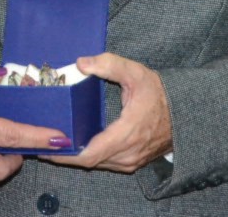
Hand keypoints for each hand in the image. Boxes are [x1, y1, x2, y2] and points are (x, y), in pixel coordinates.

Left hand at [46, 53, 171, 172]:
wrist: (186, 113)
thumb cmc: (159, 93)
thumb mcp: (135, 72)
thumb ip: (108, 64)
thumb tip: (80, 63)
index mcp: (127, 133)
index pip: (90, 154)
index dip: (66, 154)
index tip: (46, 146)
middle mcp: (128, 154)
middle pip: (89, 161)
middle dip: (65, 154)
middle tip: (41, 142)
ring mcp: (131, 162)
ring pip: (97, 164)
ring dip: (76, 156)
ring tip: (54, 142)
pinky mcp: (132, 163)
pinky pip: (105, 163)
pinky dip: (89, 156)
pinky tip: (75, 145)